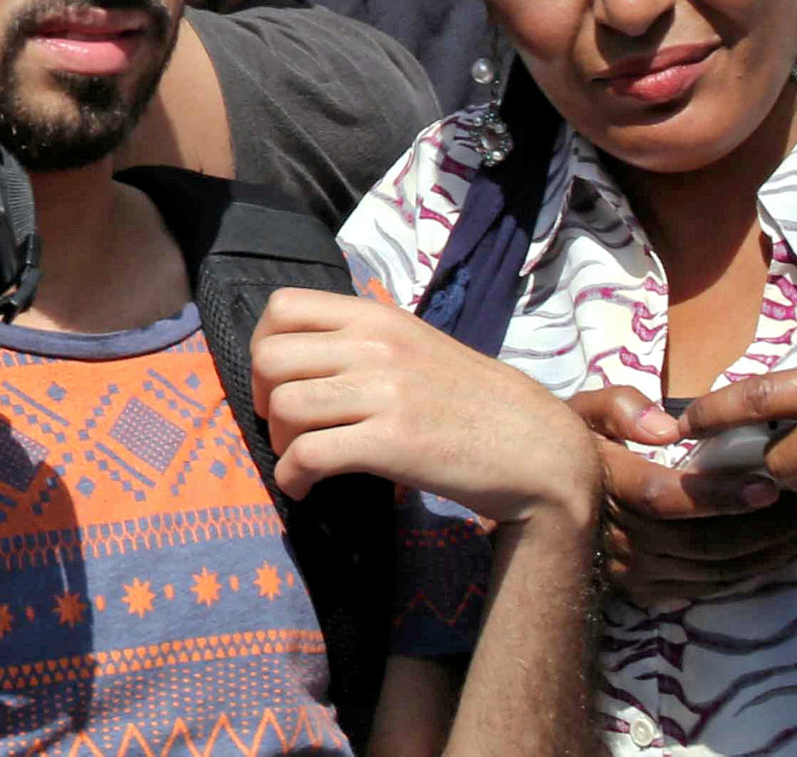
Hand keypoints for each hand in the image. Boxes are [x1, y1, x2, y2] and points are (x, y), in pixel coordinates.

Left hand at [249, 288, 595, 528]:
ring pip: (283, 406)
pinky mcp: (393, 442)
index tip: (274, 380)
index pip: (284, 307)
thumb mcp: (415, 347)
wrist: (536, 447)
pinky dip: (293, 477)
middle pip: (270, 358)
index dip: (263, 345)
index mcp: (378, 317)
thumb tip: (300, 359)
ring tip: (299, 459)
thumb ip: (363, 343)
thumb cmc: (472, 401)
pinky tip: (304, 488)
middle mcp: (376, 345)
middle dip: (260, 397)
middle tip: (282, 425)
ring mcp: (385, 392)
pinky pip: (310, 454)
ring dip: (278, 442)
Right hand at [566, 384, 796, 606]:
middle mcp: (617, 536)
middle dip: (762, 528)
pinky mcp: (643, 590)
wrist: (537, 497)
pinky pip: (705, 587)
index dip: (721, 495)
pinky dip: (746, 571)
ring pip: (710, 569)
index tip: (767, 484)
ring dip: (764, 552)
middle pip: (701, 542)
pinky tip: (775, 550)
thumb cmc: (572, 445)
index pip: (666, 497)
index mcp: (607, 485)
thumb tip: (666, 428)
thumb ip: (618, 406)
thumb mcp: (582, 409)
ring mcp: (630, 569)